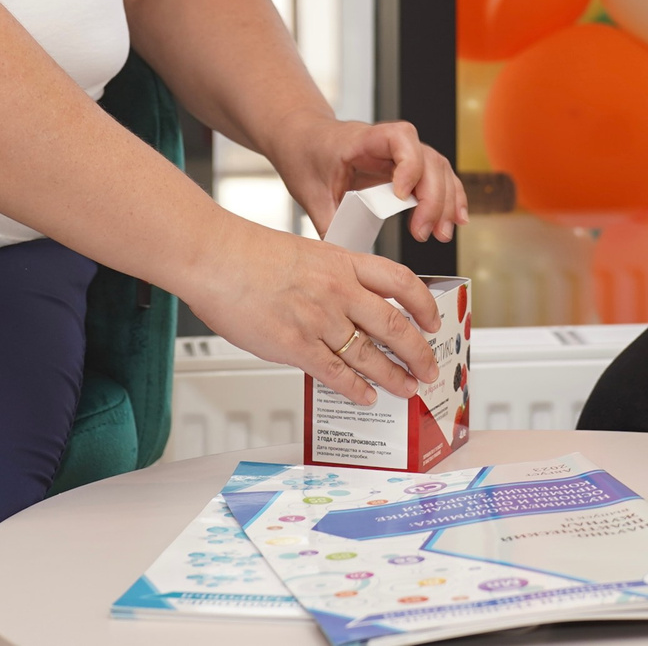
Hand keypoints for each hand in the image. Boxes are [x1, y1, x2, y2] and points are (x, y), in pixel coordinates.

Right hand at [184, 221, 443, 405]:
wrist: (214, 256)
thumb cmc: (247, 253)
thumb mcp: (305, 253)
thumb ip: (330, 279)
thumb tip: (344, 307)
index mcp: (343, 262)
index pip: (401, 282)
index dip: (424, 305)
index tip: (433, 319)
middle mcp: (338, 290)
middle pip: (395, 325)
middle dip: (419, 353)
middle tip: (428, 368)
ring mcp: (319, 319)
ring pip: (370, 354)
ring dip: (394, 376)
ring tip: (406, 388)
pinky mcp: (295, 344)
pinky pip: (336, 373)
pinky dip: (355, 388)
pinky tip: (366, 395)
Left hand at [274, 117, 467, 245]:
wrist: (304, 139)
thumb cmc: (307, 155)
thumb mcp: (310, 191)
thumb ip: (329, 222)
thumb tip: (344, 256)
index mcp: (362, 140)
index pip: (400, 138)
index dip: (408, 165)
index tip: (402, 196)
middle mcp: (389, 143)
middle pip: (427, 158)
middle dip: (433, 197)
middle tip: (424, 232)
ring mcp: (401, 153)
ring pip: (438, 168)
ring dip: (446, 201)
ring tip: (441, 234)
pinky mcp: (408, 165)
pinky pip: (438, 176)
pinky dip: (450, 196)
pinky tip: (456, 219)